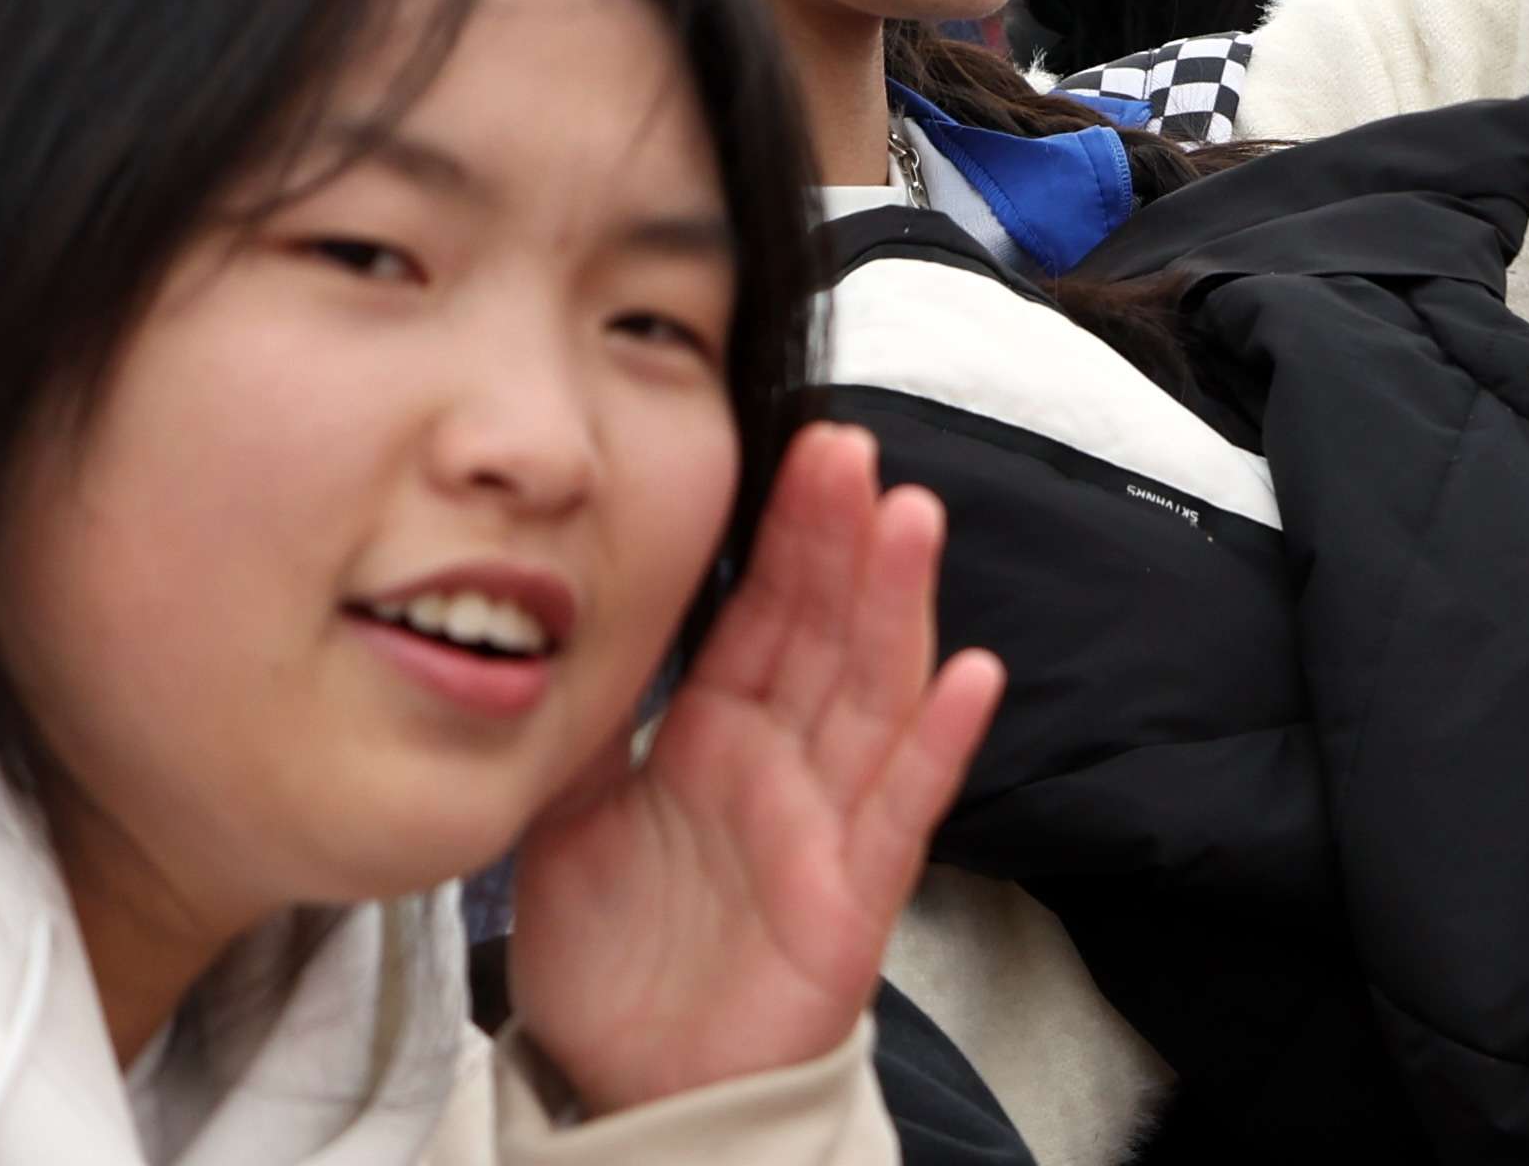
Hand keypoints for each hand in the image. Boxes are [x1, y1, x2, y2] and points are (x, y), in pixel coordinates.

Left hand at [509, 424, 1002, 1115]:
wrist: (625, 1082)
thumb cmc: (610, 950)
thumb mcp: (560, 816)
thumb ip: (579, 722)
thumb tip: (553, 619)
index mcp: (716, 733)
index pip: (762, 611)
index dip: (788, 531)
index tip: (807, 446)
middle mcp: (783, 762)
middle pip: (825, 631)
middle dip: (841, 538)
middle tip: (852, 447)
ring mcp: (826, 822)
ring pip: (873, 693)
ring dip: (899, 605)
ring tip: (913, 518)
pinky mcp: (853, 896)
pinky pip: (905, 809)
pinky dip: (942, 743)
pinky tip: (975, 677)